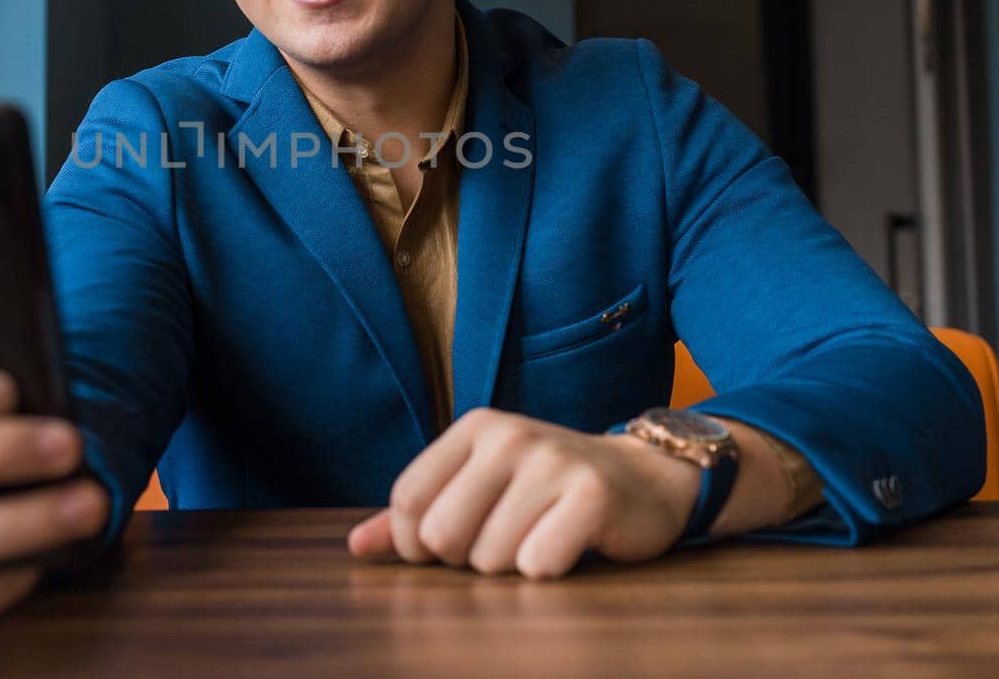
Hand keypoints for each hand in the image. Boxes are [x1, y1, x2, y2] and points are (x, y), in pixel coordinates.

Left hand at [347, 408, 700, 578]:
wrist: (643, 480)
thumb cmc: (546, 489)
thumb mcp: (478, 486)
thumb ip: (414, 514)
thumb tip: (355, 545)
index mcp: (474, 428)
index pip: (408, 500)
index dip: (415, 544)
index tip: (444, 549)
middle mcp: (509, 436)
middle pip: (443, 535)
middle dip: (467, 558)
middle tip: (504, 540)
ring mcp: (552, 462)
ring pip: (491, 558)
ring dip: (512, 567)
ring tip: (540, 537)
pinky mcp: (592, 496)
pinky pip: (539, 564)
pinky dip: (549, 571)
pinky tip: (568, 546)